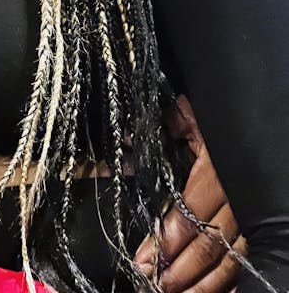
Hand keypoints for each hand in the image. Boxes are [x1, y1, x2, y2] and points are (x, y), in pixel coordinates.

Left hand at [134, 96, 242, 291]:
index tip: (142, 261)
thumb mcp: (190, 116)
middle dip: (180, 272)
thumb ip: (163, 130)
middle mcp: (238, 199)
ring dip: (203, 285)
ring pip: (231, 261)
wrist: (260, 117)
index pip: (189, 215)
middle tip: (154, 287)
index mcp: (216, 172)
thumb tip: (126, 144)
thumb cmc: (219, 119)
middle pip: (209, 246)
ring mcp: (255, 217)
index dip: (165, 241)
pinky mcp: (264, 227)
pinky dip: (230, 283)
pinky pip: (249, 262)